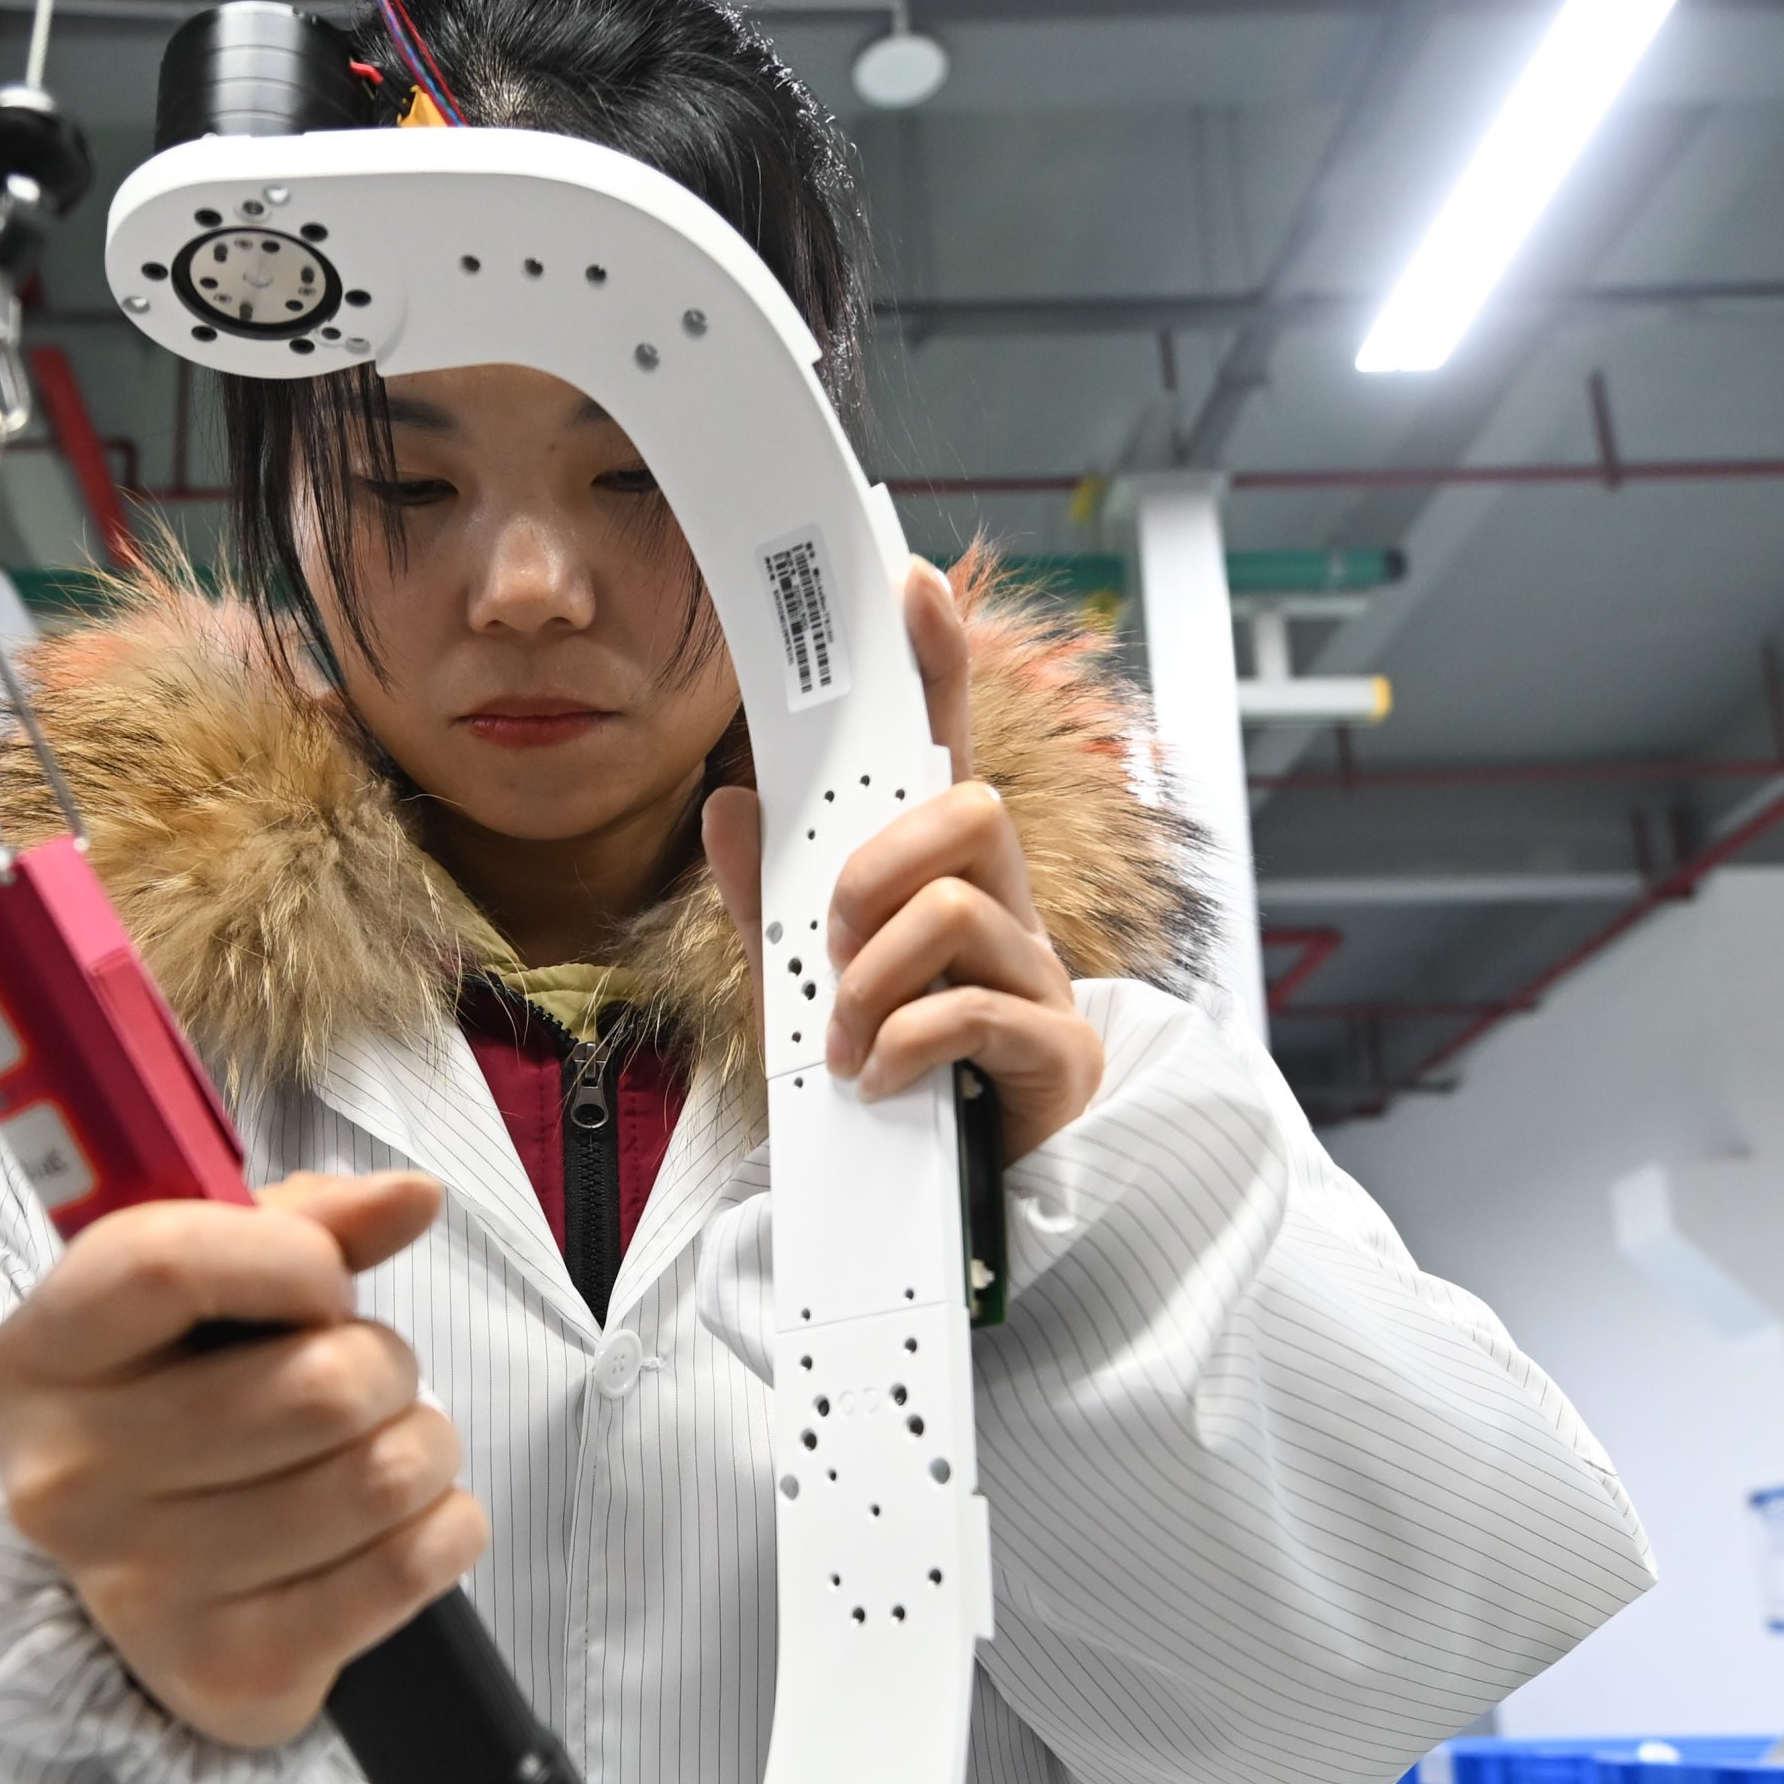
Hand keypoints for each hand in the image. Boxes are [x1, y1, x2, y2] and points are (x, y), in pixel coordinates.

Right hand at [0, 1170, 483, 1749]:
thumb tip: (414, 1197)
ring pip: (381, 1476)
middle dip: (385, 1365)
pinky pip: (409, 1567)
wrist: (138, 1591)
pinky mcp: (229, 1669)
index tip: (325, 1282)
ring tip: (386, 1448)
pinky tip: (406, 1521)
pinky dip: (446, 1528)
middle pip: (317, 1386)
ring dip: (425, 1447)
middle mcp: (67, 1482)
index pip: (167, 1265)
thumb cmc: (176, 1407)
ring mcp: (143, 1589)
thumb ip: (298, 1226)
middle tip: (365, 1381)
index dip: (294, 1258)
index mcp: (32, 1364)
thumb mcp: (198, 1298)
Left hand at [700, 558, 1104, 1159]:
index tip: (908, 582)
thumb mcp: (804, 988)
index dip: (937, 664)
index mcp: (949, 882)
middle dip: (876, 872)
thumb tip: (726, 808)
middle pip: (971, 810)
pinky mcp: (1058, 1048)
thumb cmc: (895, 1075)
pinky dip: (906, 1043)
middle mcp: (1008, 910)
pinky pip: (975, 1007)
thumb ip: (767, 903)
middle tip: (837, 944)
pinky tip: (882, 1079)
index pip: (946, 751)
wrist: (956, 1201)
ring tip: (850, 1041)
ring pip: (958, 906)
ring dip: (875, 978)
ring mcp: (1042, 975)